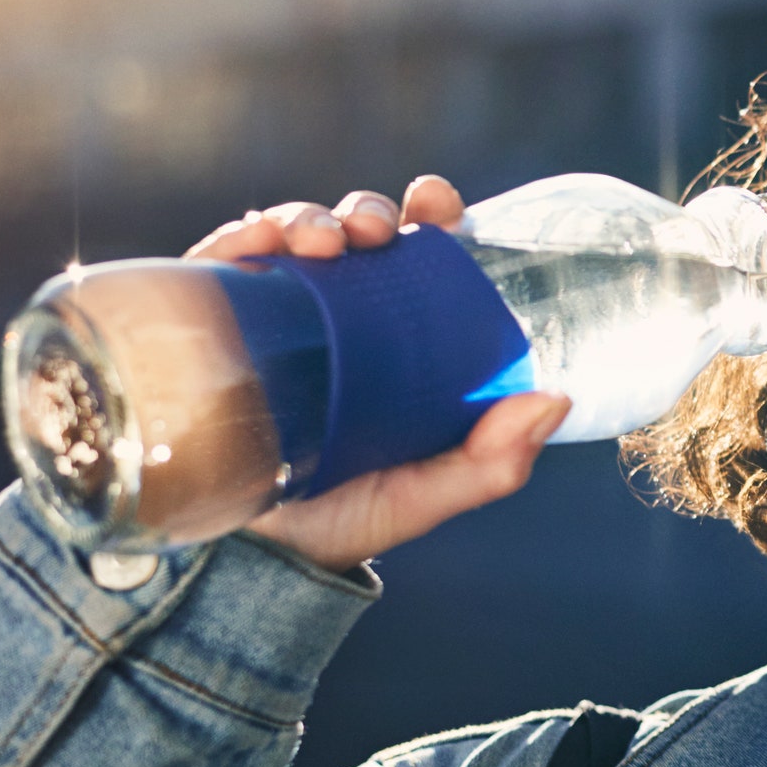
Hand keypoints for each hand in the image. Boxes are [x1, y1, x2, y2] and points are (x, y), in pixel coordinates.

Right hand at [183, 177, 569, 572]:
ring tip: (327, 243)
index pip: (418, 260)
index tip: (438, 205)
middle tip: (381, 229)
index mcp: (394, 341)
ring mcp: (271, 316)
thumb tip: (556, 401)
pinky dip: (245, 234)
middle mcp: (334, 318)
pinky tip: (262, 243)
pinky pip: (222, 261)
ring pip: (293, 236)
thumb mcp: (423, 494)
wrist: (245, 560)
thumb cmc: (341, 521)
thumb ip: (490, 461)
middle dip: (370, 210)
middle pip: (357, 234)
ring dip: (311, 217)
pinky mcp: (209, 324)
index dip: (432, 218)